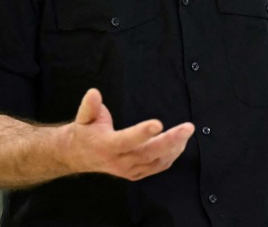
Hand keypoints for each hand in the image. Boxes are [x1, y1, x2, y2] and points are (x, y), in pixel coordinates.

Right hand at [65, 88, 193, 180]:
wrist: (79, 155)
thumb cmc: (85, 131)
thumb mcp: (83, 117)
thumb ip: (89, 106)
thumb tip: (94, 93)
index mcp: (106, 146)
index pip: (126, 141)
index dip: (141, 133)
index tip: (158, 123)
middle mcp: (118, 161)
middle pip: (147, 153)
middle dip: (170, 141)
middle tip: (188, 128)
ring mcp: (129, 170)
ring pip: (156, 162)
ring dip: (174, 147)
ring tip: (186, 132)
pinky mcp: (136, 173)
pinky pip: (157, 167)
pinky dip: (171, 156)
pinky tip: (180, 143)